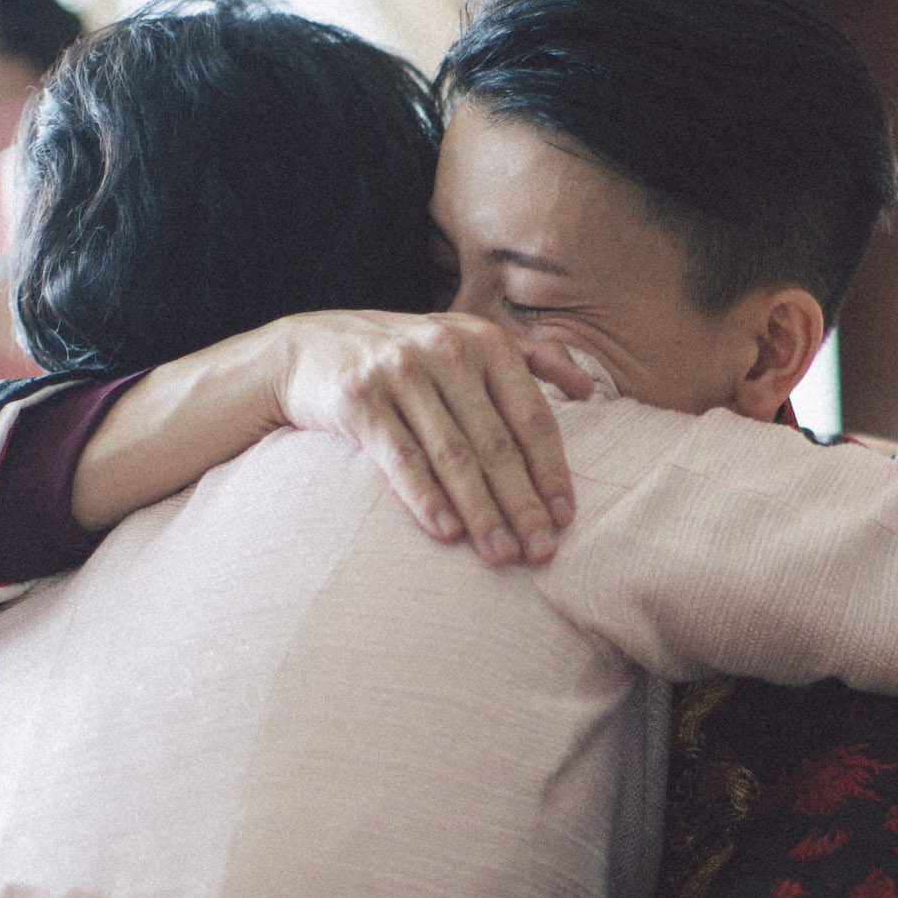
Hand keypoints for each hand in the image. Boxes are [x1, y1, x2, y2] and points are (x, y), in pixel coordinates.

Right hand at [262, 310, 592, 565]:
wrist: (307, 349)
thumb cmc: (403, 357)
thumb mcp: (464, 341)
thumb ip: (529, 359)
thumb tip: (590, 390)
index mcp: (484, 341)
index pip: (532, 416)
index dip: (552, 470)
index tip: (567, 518)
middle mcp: (446, 350)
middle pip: (496, 442)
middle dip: (522, 503)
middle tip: (541, 552)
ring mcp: (400, 371)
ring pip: (452, 455)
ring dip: (480, 512)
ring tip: (500, 556)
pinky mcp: (358, 397)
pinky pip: (400, 457)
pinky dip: (425, 497)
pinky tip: (446, 533)